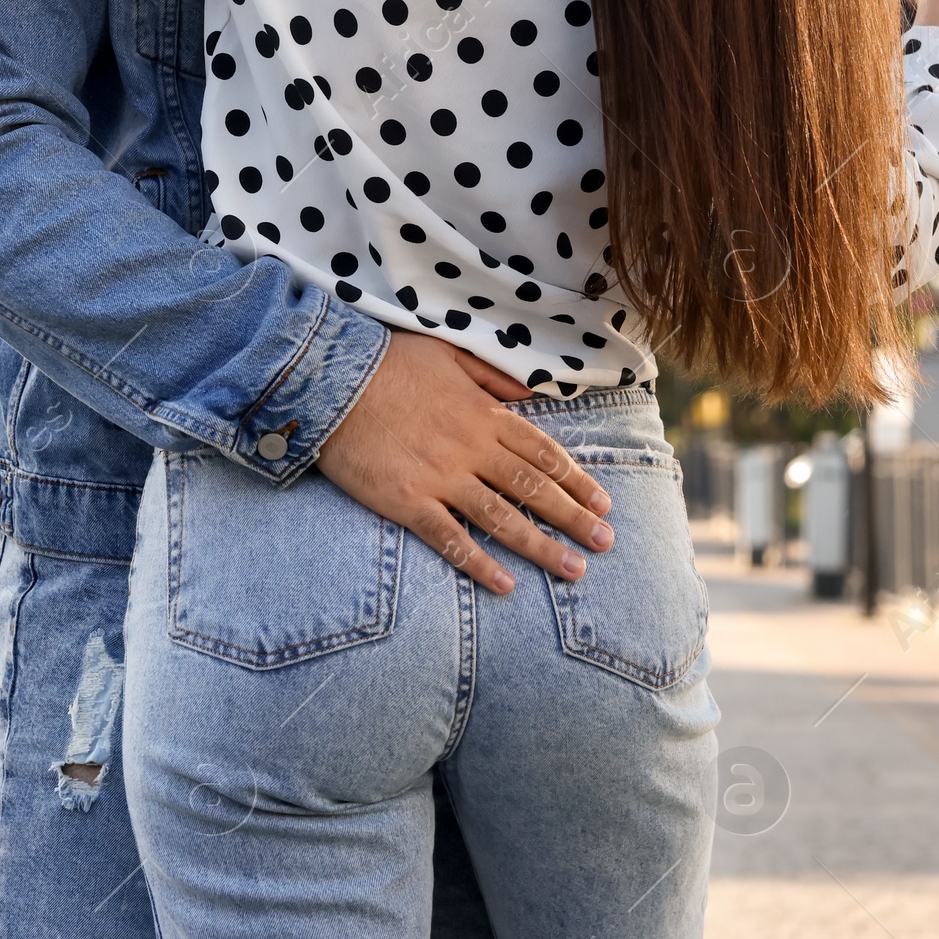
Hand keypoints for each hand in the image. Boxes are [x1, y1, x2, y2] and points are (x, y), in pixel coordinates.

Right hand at [315, 330, 614, 594]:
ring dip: (542, 547)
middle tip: (605, 543)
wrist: (333, 379)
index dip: (577, 480)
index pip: (543, 453)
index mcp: (484, 414)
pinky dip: (479, 563)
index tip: (603, 503)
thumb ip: (492, 375)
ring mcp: (441, 477)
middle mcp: (472, 449)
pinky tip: (506, 585)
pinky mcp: (408, 502)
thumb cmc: (388, 362)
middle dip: (574, 518)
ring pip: (503, 518)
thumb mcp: (448, 353)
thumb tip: (530, 392)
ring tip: (574, 570)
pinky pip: (450, 539)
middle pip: (534, 489)